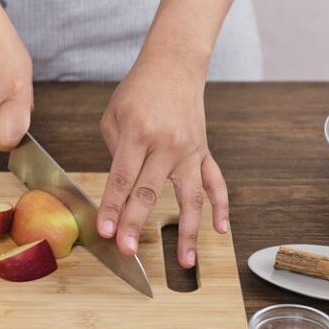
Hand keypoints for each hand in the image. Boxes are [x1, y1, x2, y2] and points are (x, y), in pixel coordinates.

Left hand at [96, 48, 229, 267]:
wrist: (173, 66)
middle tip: (127, 250)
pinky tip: (220, 230)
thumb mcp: (113, 116)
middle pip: (149, 191)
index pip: (122, 178)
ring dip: (188, 231)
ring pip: (190, 197)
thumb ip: (114, 153)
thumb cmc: (137, 91)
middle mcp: (166, 144)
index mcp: (138, 133)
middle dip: (136, 224)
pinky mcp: (204, 151)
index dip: (113, 207)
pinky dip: (222, 207)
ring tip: (186, 261)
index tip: (106, 231)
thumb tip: (119, 190)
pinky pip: (216, 183)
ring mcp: (190, 150)